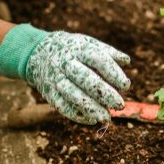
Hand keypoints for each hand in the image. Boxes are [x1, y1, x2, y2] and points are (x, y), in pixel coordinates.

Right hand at [0, 25, 130, 124]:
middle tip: (120, 105)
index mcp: (79, 49)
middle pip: (85, 79)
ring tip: (107, 118)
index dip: (113, 73)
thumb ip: (108, 52)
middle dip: (104, 93)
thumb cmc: (72, 49)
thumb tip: (126, 61)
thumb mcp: (88, 43)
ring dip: (91, 108)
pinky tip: (92, 120)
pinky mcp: (49, 92)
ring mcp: (56, 78)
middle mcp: (66, 63)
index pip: (98, 60)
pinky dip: (77, 115)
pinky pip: (62, 106)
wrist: (37, 52)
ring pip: (73, 95)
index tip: (126, 86)